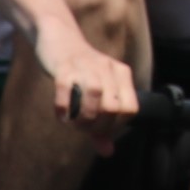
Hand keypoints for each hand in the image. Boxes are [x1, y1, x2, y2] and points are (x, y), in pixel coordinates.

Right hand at [36, 32, 138, 154]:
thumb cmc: (81, 71)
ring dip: (83, 118)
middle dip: (97, 126)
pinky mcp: (63, 66)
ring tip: (75, 123)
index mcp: (121, 73)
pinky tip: (62, 115)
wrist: (59, 37)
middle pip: (112, 108)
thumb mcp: (97, 92)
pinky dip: (63, 109)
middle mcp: (106, 68)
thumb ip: (103, 123)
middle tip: (84, 127)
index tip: (100, 129)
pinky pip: (66, 92)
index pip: (130, 110)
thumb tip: (107, 152)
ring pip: (94, 97)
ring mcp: (85, 66)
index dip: (115, 126)